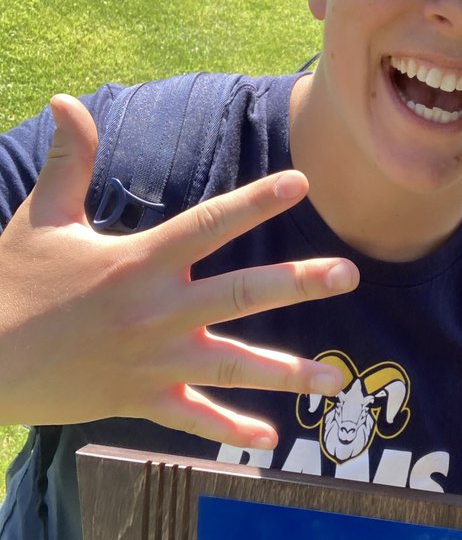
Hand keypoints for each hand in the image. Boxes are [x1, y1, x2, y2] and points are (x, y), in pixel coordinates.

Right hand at [0, 95, 358, 447]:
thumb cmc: (10, 283)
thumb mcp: (42, 218)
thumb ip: (68, 161)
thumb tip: (66, 99)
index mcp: (138, 261)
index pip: (209, 224)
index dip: (256, 202)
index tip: (303, 183)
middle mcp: (155, 310)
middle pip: (241, 293)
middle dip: (298, 283)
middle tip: (350, 275)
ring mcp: (152, 360)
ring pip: (232, 364)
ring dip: (286, 373)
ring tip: (334, 380)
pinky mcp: (139, 399)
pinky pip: (193, 418)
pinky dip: (229, 430)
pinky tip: (270, 441)